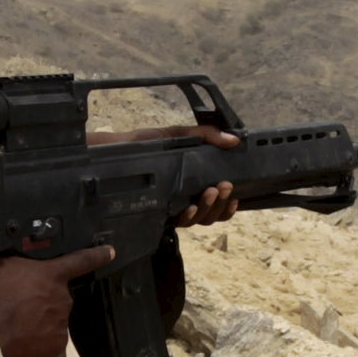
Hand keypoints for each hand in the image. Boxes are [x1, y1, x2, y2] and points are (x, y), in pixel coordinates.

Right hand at [0, 243, 117, 356]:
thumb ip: (4, 257)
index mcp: (52, 275)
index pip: (80, 261)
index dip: (97, 255)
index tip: (111, 252)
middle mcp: (63, 298)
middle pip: (57, 295)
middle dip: (43, 298)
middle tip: (19, 304)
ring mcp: (62, 324)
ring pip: (53, 319)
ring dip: (40, 319)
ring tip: (17, 324)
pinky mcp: (56, 347)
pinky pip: (49, 340)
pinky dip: (38, 340)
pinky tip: (22, 339)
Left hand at [88, 123, 240, 226]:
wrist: (122, 150)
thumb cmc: (150, 144)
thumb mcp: (180, 135)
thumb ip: (207, 135)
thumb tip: (234, 140)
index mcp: (195, 186)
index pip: (218, 204)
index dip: (229, 206)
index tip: (235, 197)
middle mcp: (186, 201)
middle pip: (212, 215)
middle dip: (221, 203)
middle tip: (223, 186)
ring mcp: (173, 208)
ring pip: (198, 220)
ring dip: (208, 208)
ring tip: (210, 192)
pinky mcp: (160, 212)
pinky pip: (179, 221)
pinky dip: (188, 215)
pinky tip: (191, 206)